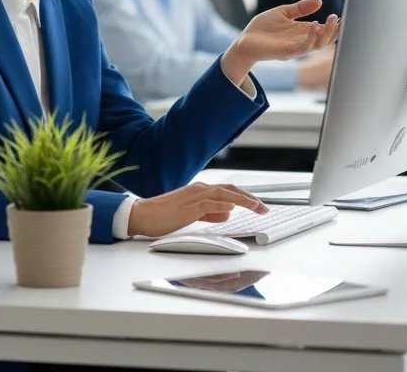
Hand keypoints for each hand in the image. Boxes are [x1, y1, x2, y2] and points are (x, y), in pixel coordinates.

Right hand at [127, 181, 267, 238]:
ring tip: (256, 207)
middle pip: (230, 190)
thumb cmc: (163, 216)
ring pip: (224, 194)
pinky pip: (209, 204)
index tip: (258, 205)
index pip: (228, 191)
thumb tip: (227, 213)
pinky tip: (233, 209)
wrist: (142, 215)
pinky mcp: (187, 207)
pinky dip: (223, 205)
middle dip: (250, 198)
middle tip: (264, 208)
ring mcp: (194, 197)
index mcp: (200, 191)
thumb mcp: (191, 214)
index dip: (245, 197)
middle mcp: (199, 190)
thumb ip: (209, 213)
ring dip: (243, 200)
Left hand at [221, 0, 339, 85]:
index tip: (341, 16)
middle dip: (334, 30)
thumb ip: (300, 8)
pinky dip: (311, 38)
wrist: (245, 40)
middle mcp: (301, 42)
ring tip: (332, 20)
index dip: (333, 26)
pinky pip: (304, 48)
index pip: (323, 31)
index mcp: (302, 33)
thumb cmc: (263, 28)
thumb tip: (320, 1)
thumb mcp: (284, 13)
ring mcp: (295, 48)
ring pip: (318, 45)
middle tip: (338, 18)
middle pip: (325, 40)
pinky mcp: (286, 52)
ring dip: (327, 34)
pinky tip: (315, 25)